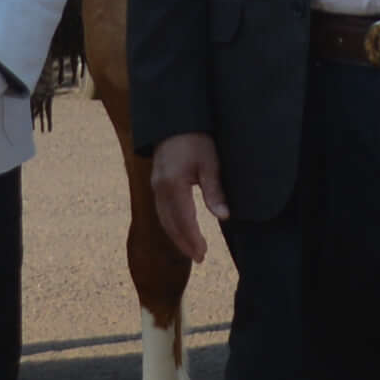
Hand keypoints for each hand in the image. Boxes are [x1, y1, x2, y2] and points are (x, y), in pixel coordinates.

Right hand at [149, 133, 227, 263]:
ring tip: (192, 249)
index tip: (203, 255)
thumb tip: (224, 217)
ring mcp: (155, 186)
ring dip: (177, 236)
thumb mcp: (210, 163)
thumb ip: (215, 191)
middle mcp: (159, 189)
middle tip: (200, 258)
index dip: (193, 240)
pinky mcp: (156, 183)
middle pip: (170, 224)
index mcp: (173, 185)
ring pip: (164, 219)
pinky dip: (171, 224)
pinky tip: (181, 230)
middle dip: (184, 243)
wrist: (175, 121)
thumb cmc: (197, 139)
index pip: (184, 221)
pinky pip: (161, 210)